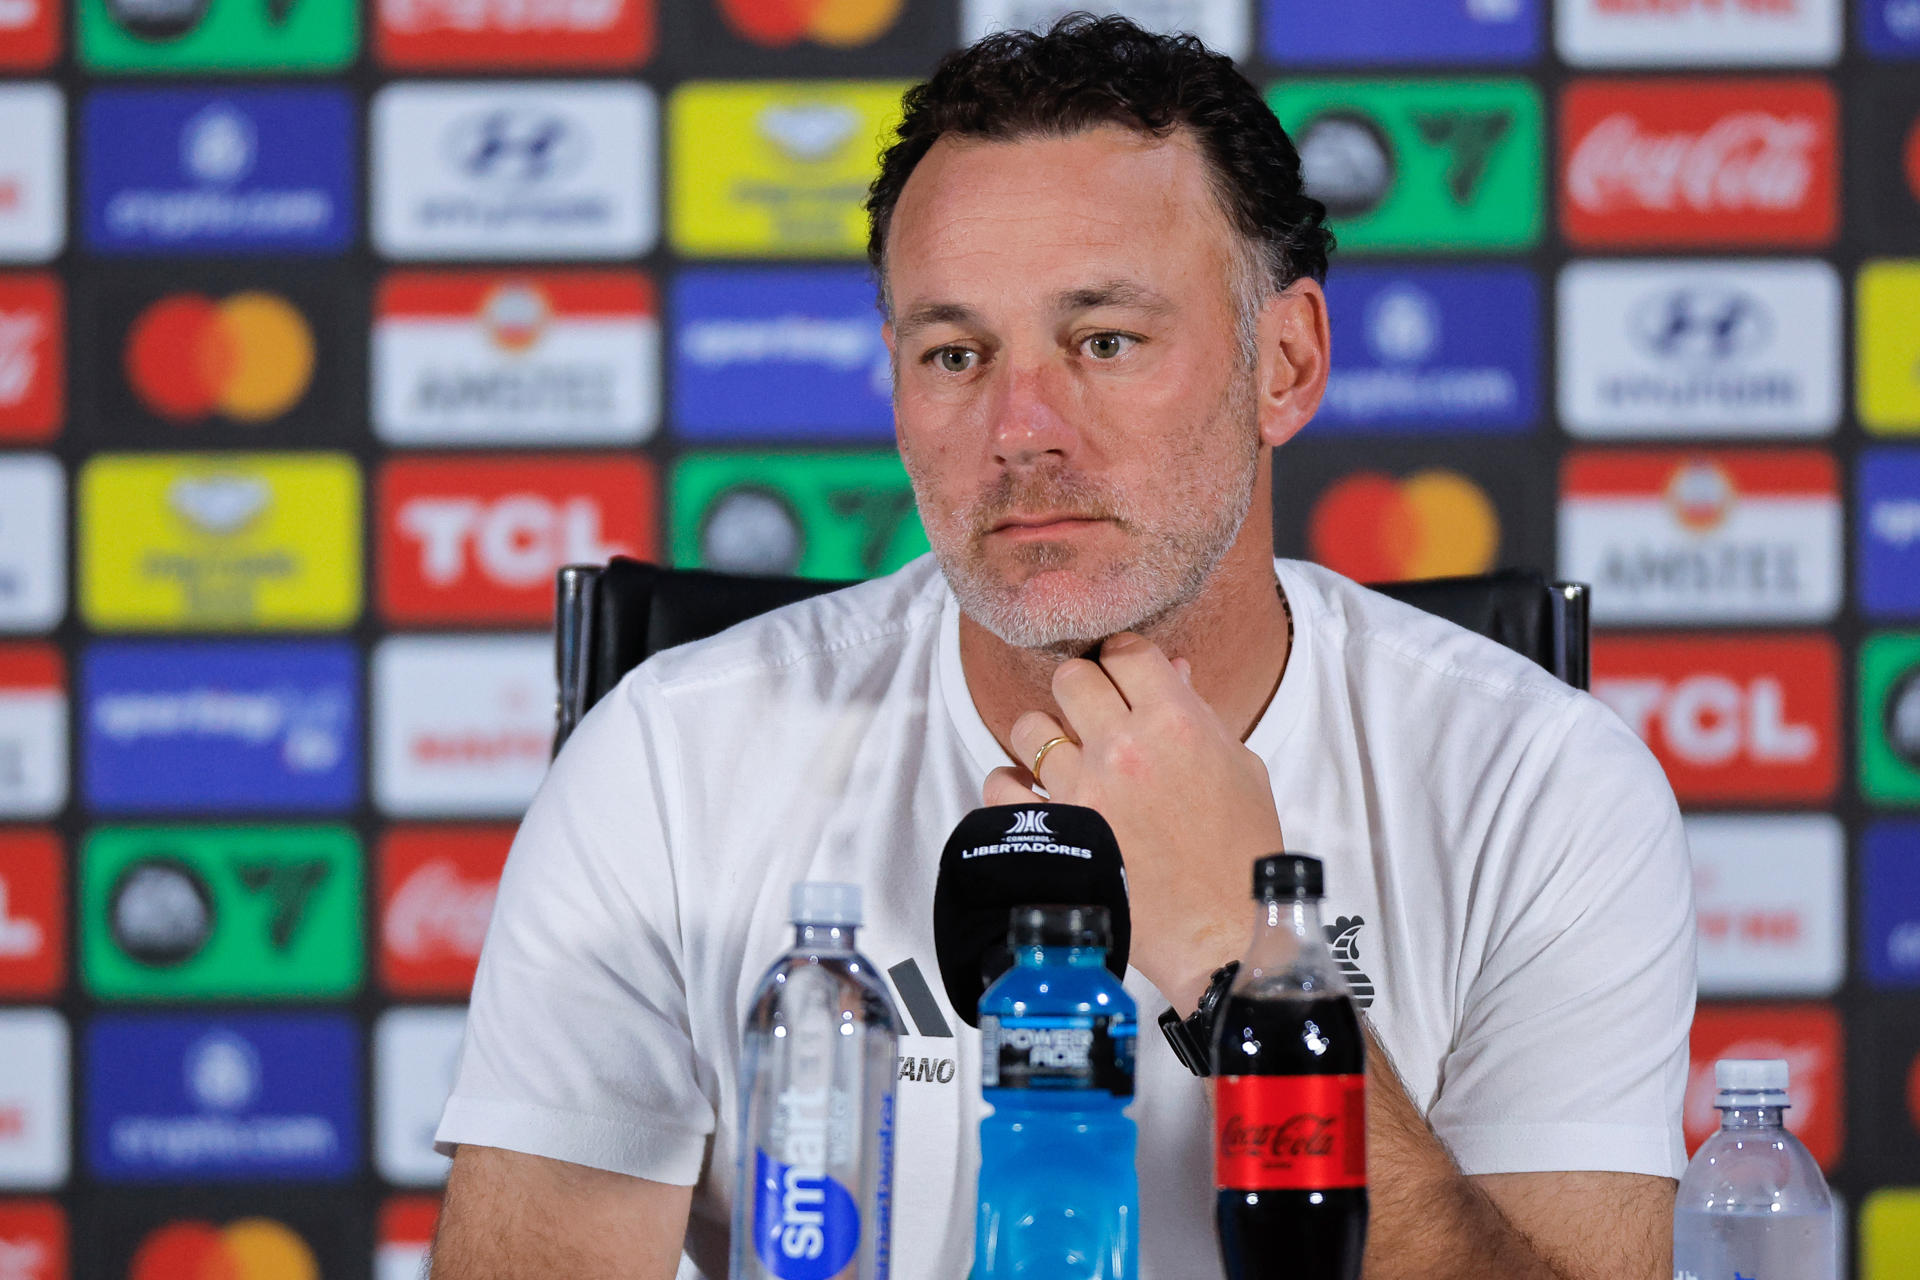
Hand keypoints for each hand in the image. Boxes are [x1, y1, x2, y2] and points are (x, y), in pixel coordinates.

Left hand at [982, 632, 1283, 1010]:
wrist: (1221, 931)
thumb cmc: (1239, 853)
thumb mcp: (1240, 768)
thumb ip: (1200, 713)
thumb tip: (1172, 670)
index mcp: (1176, 722)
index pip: (1126, 651)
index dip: (1122, 659)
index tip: (1121, 675)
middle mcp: (1123, 747)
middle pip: (1070, 677)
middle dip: (1080, 690)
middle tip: (1090, 714)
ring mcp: (1082, 789)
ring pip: (1029, 726)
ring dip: (1043, 737)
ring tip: (1061, 757)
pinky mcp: (1054, 832)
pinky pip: (1000, 788)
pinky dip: (1008, 786)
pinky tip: (1029, 793)